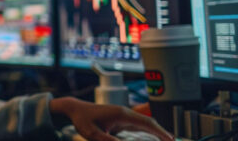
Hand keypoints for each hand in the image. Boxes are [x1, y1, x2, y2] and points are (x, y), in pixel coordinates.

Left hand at [49, 97, 173, 140]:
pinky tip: (154, 137)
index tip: (171, 140)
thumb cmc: (82, 120)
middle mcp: (125, 112)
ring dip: (157, 131)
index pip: (147, 123)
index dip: (160, 132)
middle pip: (149, 122)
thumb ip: (107, 140)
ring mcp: (123, 114)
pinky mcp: (120, 118)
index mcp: (121, 114)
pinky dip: (149, 130)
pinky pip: (139, 125)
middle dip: (163, 132)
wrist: (74, 109)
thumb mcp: (92, 134)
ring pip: (145, 123)